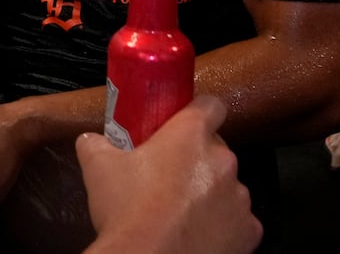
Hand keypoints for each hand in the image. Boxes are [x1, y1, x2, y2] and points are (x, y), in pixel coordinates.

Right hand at [78, 97, 259, 253]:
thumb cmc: (128, 211)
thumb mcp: (98, 167)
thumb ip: (96, 144)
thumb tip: (90, 140)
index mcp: (191, 136)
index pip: (210, 105)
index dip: (197, 112)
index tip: (182, 125)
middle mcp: (223, 161)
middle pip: (215, 150)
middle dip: (196, 161)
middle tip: (168, 176)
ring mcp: (239, 198)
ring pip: (227, 187)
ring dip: (209, 194)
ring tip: (180, 212)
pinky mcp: (249, 232)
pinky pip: (237, 221)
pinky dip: (222, 226)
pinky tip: (196, 235)